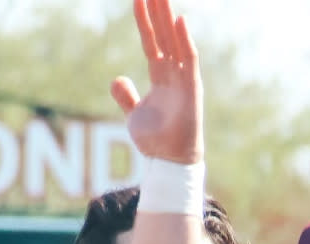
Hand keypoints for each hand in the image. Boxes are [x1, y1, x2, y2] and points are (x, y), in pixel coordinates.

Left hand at [110, 0, 201, 164]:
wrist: (169, 163)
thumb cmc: (156, 141)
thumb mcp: (134, 115)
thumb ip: (126, 96)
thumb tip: (117, 79)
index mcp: (161, 77)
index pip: (152, 42)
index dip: (144, 21)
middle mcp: (174, 74)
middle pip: (165, 35)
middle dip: (158, 10)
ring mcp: (184, 79)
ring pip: (176, 41)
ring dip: (169, 17)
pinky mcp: (192, 89)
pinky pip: (189, 60)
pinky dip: (185, 40)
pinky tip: (179, 20)